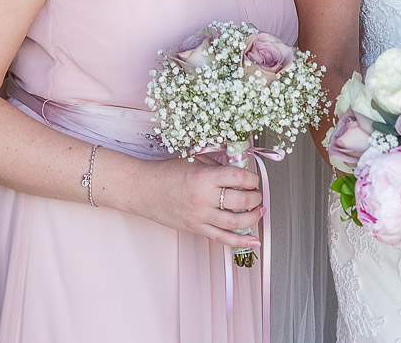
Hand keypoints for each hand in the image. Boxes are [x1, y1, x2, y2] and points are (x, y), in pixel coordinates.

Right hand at [128, 152, 263, 248]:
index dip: (252, 178)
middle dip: (255, 197)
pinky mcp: (195, 228)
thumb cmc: (166, 174)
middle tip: (256, 194)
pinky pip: (222, 238)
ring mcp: (199, 216)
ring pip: (235, 222)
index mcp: (205, 177)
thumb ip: (218, 165)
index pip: (239, 177)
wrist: (143, 189)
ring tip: (257, 211)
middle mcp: (203, 198)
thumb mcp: (195, 160)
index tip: (253, 179)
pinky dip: (241, 240)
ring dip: (253, 217)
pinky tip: (254, 240)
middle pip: (241, 200)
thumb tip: (240, 169)